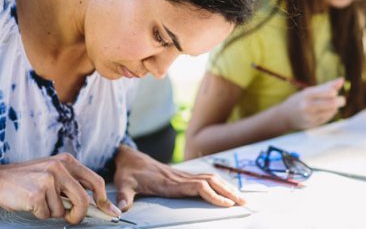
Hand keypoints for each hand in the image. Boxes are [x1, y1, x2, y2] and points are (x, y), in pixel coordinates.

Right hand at [0, 153, 119, 224]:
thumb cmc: (27, 180)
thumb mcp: (53, 173)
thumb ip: (72, 184)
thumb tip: (96, 204)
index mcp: (67, 161)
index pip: (95, 181)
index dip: (104, 199)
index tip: (110, 210)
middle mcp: (59, 167)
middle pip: (83, 200)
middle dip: (79, 215)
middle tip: (72, 219)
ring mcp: (48, 180)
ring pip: (63, 210)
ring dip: (52, 212)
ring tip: (39, 200)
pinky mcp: (36, 194)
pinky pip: (46, 214)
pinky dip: (40, 214)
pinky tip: (30, 203)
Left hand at [113, 145, 244, 211]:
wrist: (128, 156)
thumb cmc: (127, 172)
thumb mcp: (123, 184)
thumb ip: (124, 197)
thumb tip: (120, 210)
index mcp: (169, 182)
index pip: (197, 187)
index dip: (213, 195)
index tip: (226, 204)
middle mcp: (179, 177)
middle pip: (210, 181)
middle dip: (228, 192)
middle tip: (245, 203)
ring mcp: (181, 175)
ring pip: (210, 178)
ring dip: (227, 187)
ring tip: (242, 199)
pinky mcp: (182, 176)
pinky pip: (205, 178)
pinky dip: (219, 184)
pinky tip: (227, 191)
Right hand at [278, 77, 345, 129]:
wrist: (285, 116)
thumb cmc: (300, 100)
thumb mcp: (310, 91)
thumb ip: (327, 86)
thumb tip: (342, 80)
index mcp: (307, 94)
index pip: (330, 92)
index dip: (334, 92)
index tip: (333, 92)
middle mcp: (308, 106)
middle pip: (333, 103)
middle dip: (340, 101)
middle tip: (340, 100)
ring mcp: (310, 116)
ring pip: (332, 111)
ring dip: (335, 108)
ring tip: (330, 106)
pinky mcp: (313, 124)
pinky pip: (328, 118)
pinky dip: (329, 114)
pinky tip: (324, 112)